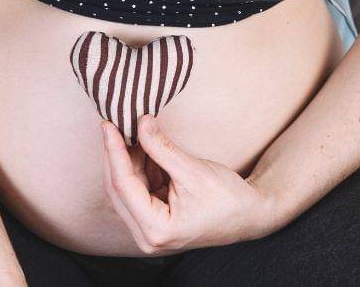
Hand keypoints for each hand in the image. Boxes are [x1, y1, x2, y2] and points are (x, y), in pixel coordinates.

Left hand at [101, 114, 278, 254]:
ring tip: (132, 131)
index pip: (123, 185)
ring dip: (128, 158)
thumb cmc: (228, 199)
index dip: (114, 151)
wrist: (251, 215)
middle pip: (119, 188)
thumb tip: (140, 122)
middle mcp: (147, 236)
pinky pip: (138, 188)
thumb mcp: (193, 170)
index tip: (108, 125)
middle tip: (114, 123)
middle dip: (117, 154)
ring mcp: (149, 229)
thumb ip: (162, 148)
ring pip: (126, 187)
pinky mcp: (154, 219)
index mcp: (156, 229)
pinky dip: (140, 166)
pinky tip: (143, 146)